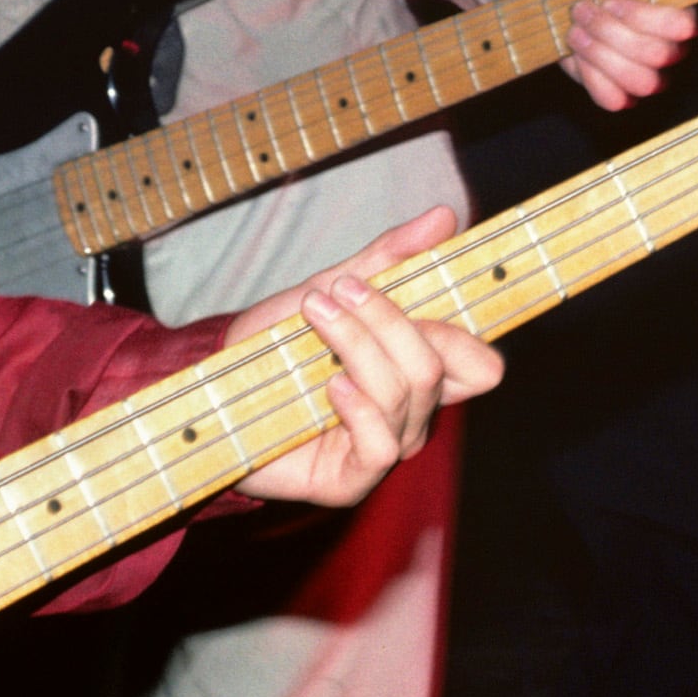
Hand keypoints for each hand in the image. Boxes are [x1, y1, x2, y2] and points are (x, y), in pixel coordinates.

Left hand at [227, 207, 501, 508]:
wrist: (217, 385)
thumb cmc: (278, 344)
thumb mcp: (331, 287)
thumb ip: (388, 258)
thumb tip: (444, 217)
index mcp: (418, 371)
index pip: (480, 364)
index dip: (460, 327)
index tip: (405, 280)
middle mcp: (412, 414)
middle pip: (440, 367)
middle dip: (388, 320)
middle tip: (337, 291)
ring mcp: (385, 447)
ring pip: (404, 392)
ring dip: (356, 344)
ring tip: (315, 316)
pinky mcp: (353, 478)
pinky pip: (381, 443)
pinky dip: (359, 405)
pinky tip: (331, 385)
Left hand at [543, 0, 691, 109]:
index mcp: (677, 6)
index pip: (685, 26)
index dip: (644, 16)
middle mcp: (669, 44)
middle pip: (658, 56)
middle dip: (611, 32)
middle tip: (582, 9)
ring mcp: (646, 70)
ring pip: (641, 83)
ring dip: (601, 56)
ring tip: (575, 30)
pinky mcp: (619, 89)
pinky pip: (615, 100)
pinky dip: (592, 78)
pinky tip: (576, 54)